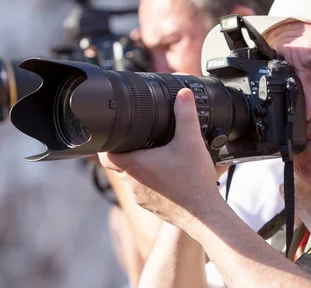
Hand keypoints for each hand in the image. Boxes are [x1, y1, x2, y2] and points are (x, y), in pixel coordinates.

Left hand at [98, 88, 221, 229]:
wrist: (205, 215)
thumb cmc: (194, 182)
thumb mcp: (191, 141)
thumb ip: (186, 115)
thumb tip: (183, 94)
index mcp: (134, 165)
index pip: (105, 154)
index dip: (107, 142)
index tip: (116, 132)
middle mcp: (133, 183)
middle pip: (117, 164)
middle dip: (125, 151)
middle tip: (137, 139)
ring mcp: (140, 198)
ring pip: (130, 178)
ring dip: (137, 167)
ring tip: (153, 155)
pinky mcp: (151, 206)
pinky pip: (142, 190)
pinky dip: (149, 181)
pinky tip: (165, 174)